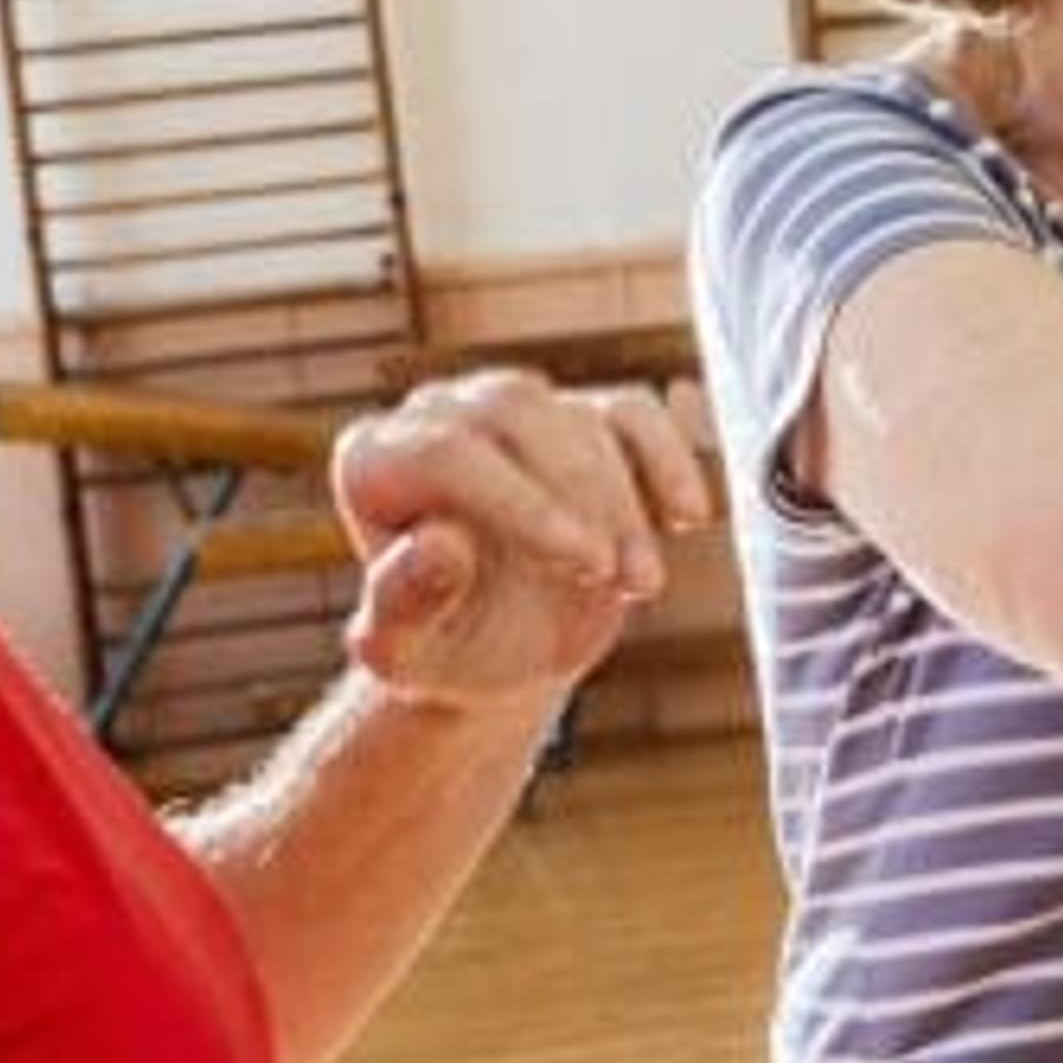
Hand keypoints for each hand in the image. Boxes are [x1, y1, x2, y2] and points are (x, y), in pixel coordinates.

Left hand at [328, 369, 713, 710]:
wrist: (498, 653)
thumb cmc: (442, 650)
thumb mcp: (407, 653)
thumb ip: (406, 602)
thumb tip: (438, 542)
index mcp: (375, 459)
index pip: (451, 452)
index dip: (524, 502)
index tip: (585, 563)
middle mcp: (439, 415)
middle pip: (522, 420)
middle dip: (586, 501)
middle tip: (624, 584)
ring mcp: (514, 409)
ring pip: (582, 419)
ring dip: (628, 504)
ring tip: (641, 585)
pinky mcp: (580, 415)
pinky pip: (634, 412)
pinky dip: (668, 457)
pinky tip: (687, 516)